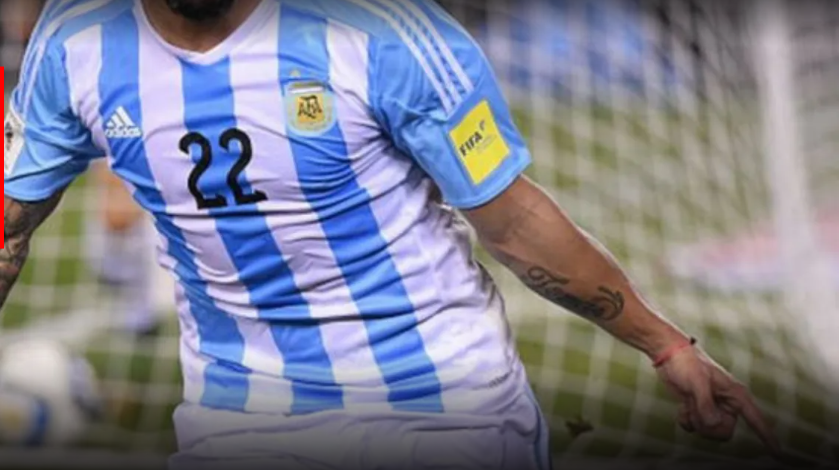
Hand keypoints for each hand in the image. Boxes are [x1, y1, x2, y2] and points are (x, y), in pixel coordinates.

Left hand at [654, 344, 780, 453]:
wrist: (669, 355)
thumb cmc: (686, 363)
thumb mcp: (696, 382)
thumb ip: (705, 404)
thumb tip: (713, 425)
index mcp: (736, 394)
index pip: (756, 419)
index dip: (768, 437)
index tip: (779, 454)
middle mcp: (727, 404)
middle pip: (724, 432)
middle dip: (708, 426)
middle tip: (696, 407)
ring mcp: (714, 408)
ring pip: (709, 431)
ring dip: (696, 421)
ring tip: (689, 402)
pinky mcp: (700, 411)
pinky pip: (695, 428)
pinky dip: (686, 420)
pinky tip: (683, 406)